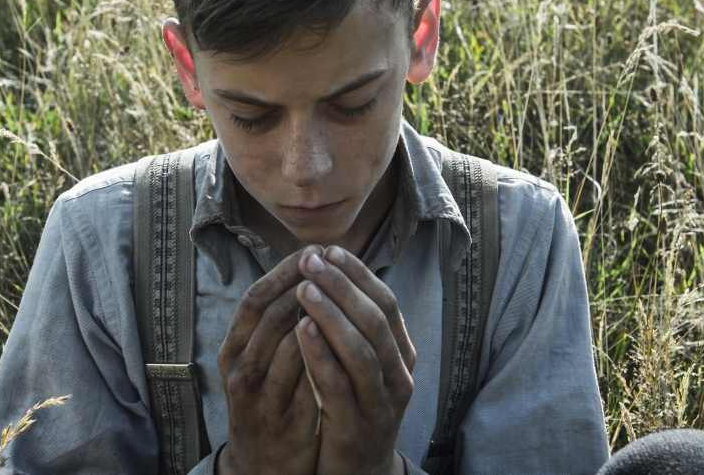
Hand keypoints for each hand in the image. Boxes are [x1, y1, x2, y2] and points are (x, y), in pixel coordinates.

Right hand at [217, 246, 322, 474]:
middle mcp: (238, 371)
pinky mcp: (284, 423)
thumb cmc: (269, 400)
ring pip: (288, 346)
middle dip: (305, 284)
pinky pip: (308, 383)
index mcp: (232, 350)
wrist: (263, 466)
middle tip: (333, 262)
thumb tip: (305, 272)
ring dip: (319, 315)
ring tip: (344, 291)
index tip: (314, 250)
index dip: (283, 271)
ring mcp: (259, 399)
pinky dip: (327, 356)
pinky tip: (348, 338)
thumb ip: (276, 324)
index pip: (253, 299)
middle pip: (269, 315)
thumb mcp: (260, 361)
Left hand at [295, 246, 414, 474]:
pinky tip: (300, 330)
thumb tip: (333, 272)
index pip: (386, 304)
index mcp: (402, 357)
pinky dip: (321, 354)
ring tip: (303, 287)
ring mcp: (381, 405)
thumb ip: (355, 328)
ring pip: (362, 350)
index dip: (359, 275)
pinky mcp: (356, 429)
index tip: (330, 250)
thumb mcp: (363, 367)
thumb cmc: (353, 409)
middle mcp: (399, 378)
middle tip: (311, 260)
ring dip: (331, 314)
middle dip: (342, 286)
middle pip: (376, 321)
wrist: (357, 473)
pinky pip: (339, 385)